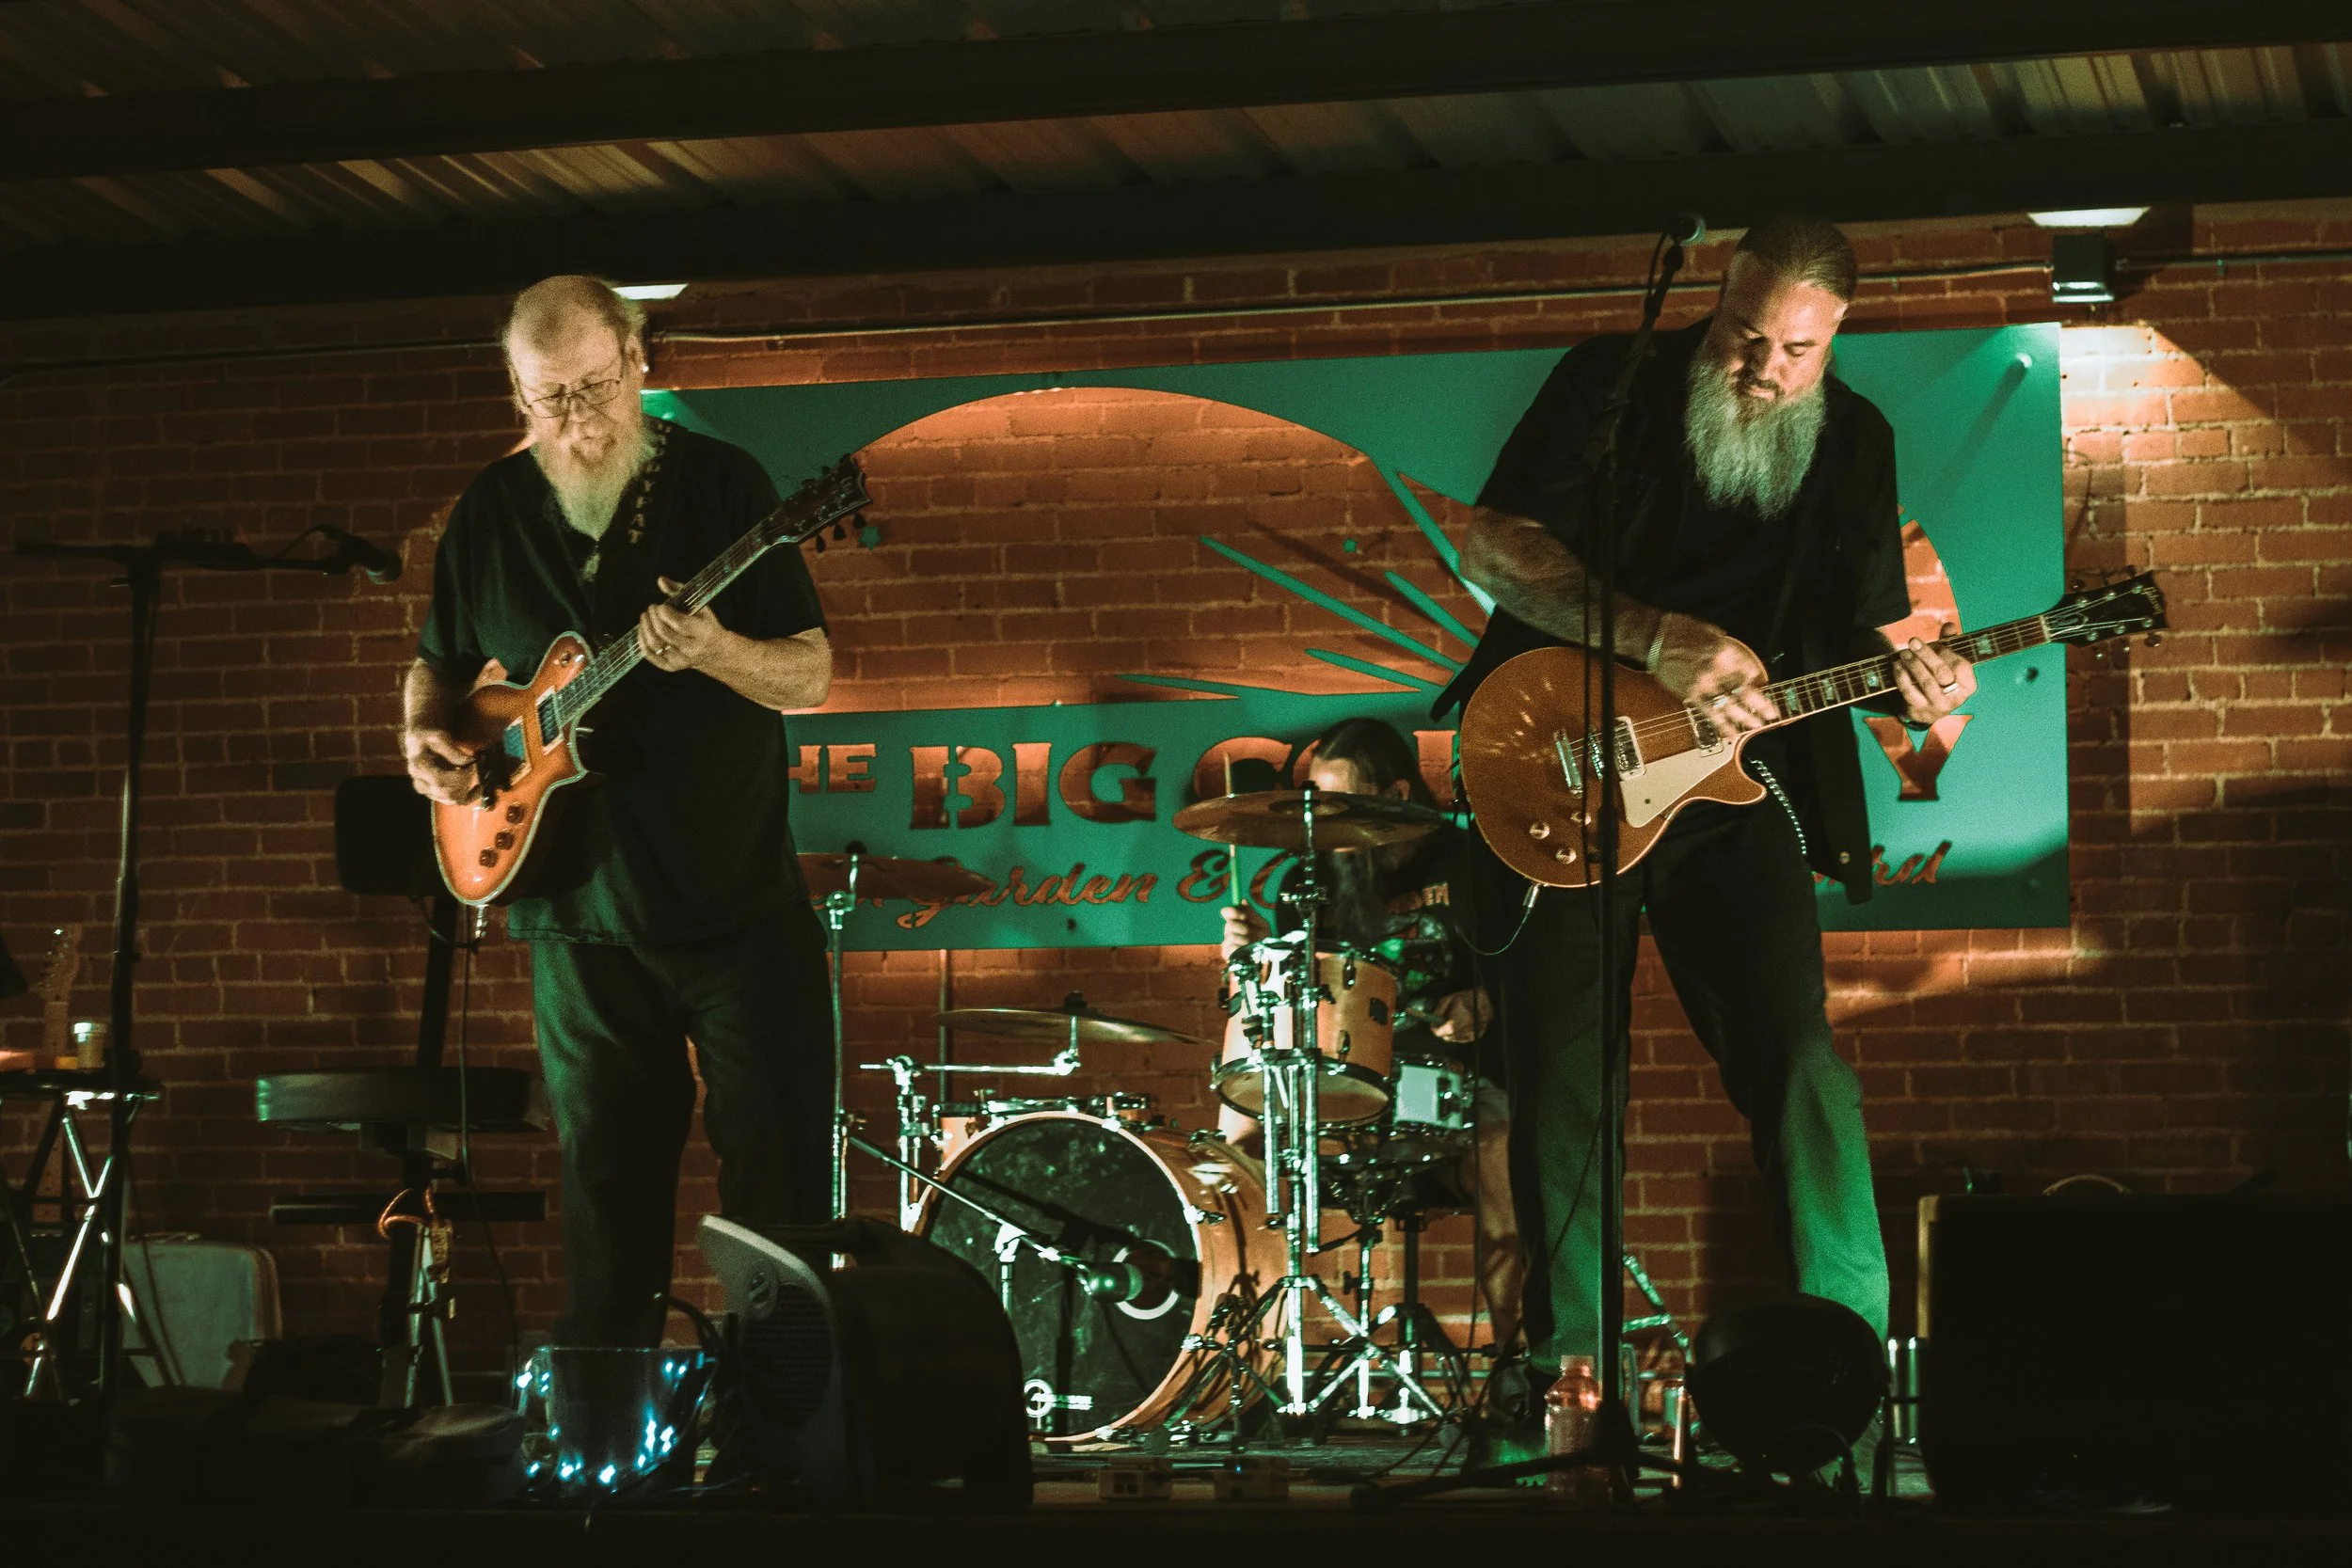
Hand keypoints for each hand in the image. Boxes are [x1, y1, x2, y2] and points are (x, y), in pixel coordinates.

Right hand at [403, 726, 476, 804]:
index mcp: (419, 768)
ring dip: (468, 789)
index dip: (460, 776)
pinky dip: (469, 796)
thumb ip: (453, 751)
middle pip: (447, 794)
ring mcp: (428, 791)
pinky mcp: (436, 795)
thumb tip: (470, 762)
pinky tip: (478, 788)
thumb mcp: (439, 737)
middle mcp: (421, 783)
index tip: (472, 764)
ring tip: (473, 773)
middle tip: (474, 768)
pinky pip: (455, 802)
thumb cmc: (428, 737)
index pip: (440, 781)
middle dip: (465, 782)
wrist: (419, 742)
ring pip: (452, 800)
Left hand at [638, 577, 733, 673]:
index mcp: (704, 632)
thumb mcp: (700, 606)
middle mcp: (692, 649)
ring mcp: (681, 660)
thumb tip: (660, 580)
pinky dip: (642, 642)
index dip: (665, 613)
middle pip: (664, 633)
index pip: (679, 624)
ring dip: (645, 628)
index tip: (660, 606)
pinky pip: (651, 656)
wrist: (716, 652)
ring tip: (644, 617)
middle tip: (651, 608)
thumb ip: (679, 592)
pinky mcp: (671, 667)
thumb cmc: (706, 625)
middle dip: (653, 618)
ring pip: (655, 644)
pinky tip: (642, 630)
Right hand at [1220, 903, 1268, 958]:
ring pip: (1231, 936)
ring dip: (1244, 939)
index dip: (1232, 911)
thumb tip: (1243, 901)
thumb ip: (1252, 914)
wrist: (1268, 957)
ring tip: (1251, 944)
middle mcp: (1229, 931)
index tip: (1242, 915)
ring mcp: (1227, 943)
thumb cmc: (1264, 939)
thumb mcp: (1262, 925)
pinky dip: (1241, 948)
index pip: (1226, 912)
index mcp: (1237, 921)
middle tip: (1250, 932)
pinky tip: (1247, 951)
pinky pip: (1231, 948)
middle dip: (1242, 927)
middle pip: (1229, 924)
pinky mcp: (1227, 954)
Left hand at [1422, 988, 1491, 1043]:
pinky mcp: (1476, 1036)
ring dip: (1451, 1033)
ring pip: (1454, 1039)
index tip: (1433, 1024)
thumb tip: (1431, 1020)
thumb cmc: (1466, 997)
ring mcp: (1470, 1035)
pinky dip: (1460, 1034)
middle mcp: (1461, 1032)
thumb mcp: (1448, 1000)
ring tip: (1454, 1021)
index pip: (1439, 1033)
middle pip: (1446, 1037)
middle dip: (1442, 1031)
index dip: (1434, 1029)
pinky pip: (1463, 1039)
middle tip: (1443, 1022)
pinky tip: (1462, 1025)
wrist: (1486, 999)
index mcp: (1453, 1024)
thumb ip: (1438, 1011)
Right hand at [1649, 611, 1777, 732]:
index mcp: (1724, 651)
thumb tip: (1735, 657)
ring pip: (1729, 706)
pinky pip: (1709, 714)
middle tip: (1771, 714)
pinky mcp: (1690, 695)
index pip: (1749, 670)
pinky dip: (1722, 726)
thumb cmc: (1679, 629)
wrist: (1653, 638)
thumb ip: (1725, 646)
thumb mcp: (1710, 630)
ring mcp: (1703, 685)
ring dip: (1745, 718)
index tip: (1757, 682)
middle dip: (1760, 705)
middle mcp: (1717, 670)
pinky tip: (1731, 734)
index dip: (1755, 678)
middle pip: (1744, 692)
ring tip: (1757, 725)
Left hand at [1892, 624, 1974, 725]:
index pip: (1961, 665)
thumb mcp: (1947, 662)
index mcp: (1968, 685)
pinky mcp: (1921, 711)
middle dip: (1926, 655)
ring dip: (1913, 664)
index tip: (1937, 643)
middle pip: (1942, 673)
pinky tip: (1897, 665)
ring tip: (1904, 652)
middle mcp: (1956, 697)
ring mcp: (1938, 706)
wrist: (1926, 708)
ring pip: (1926, 683)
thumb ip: (1948, 643)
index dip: (1947, 652)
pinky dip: (1902, 677)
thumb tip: (1949, 625)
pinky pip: (1910, 692)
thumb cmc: (1940, 679)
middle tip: (1913, 641)